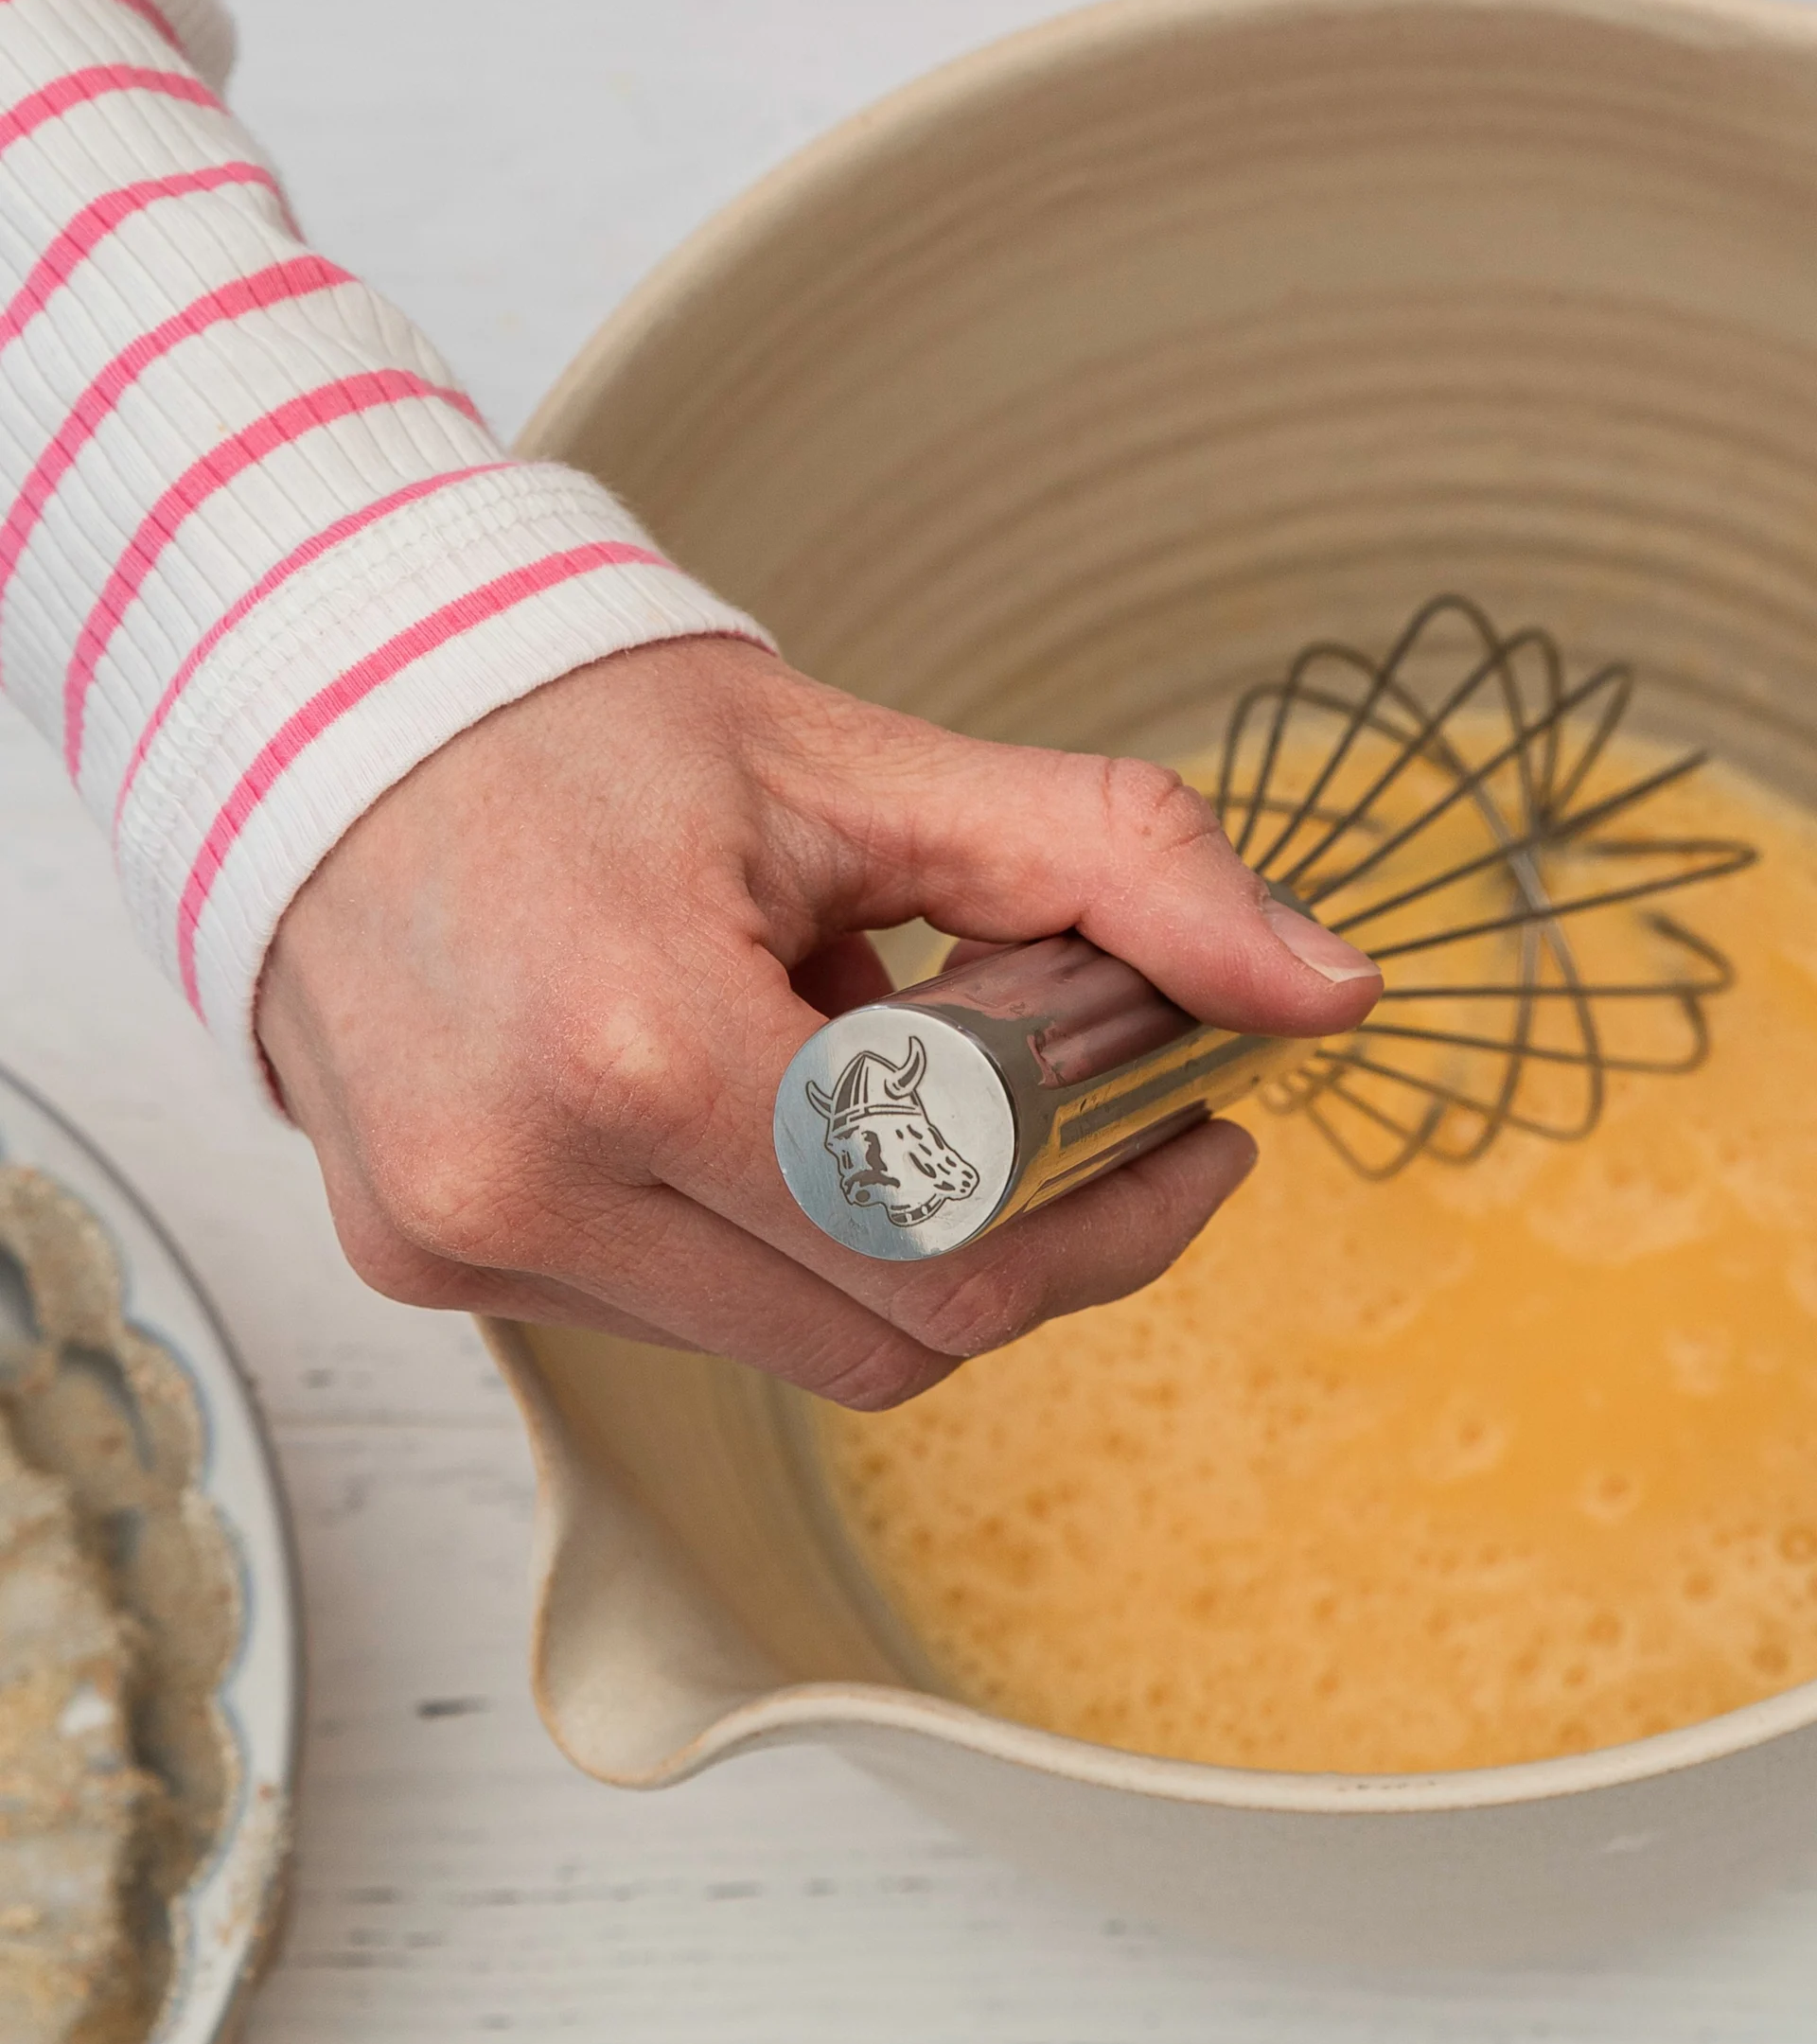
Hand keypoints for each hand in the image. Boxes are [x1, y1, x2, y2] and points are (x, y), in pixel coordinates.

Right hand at [256, 638, 1379, 1407]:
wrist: (314, 702)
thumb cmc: (575, 719)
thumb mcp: (864, 765)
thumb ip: (1117, 864)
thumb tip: (1327, 989)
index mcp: (642, 1045)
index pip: (958, 1249)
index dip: (1117, 1222)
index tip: (1196, 1141)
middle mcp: (527, 1177)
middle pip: (888, 1332)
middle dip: (1014, 1233)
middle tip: (1058, 1104)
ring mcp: (460, 1236)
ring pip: (786, 1342)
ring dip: (869, 1228)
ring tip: (828, 1050)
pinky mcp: (421, 1259)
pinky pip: (671, 1313)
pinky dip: (749, 1229)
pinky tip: (719, 1093)